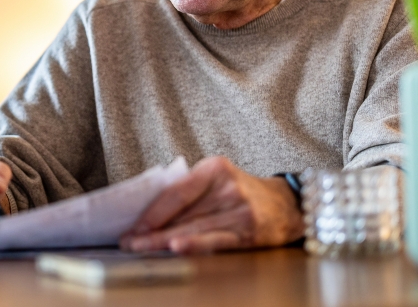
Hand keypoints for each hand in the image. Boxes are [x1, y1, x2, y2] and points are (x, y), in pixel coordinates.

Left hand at [120, 156, 302, 254]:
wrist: (287, 205)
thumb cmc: (242, 192)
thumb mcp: (217, 178)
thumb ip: (189, 190)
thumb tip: (149, 214)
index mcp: (214, 169)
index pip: (175, 192)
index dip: (152, 212)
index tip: (133, 225)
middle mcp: (227, 188)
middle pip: (182, 213)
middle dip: (152, 230)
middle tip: (129, 241)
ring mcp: (240, 210)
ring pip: (194, 228)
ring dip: (164, 241)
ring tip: (142, 249)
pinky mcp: (249, 232)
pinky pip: (215, 240)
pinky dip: (194, 244)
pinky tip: (177, 248)